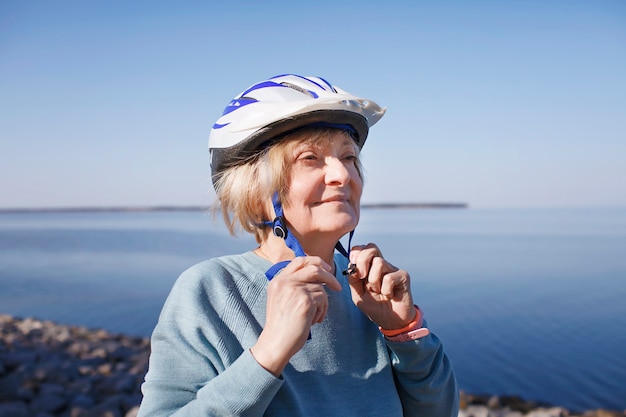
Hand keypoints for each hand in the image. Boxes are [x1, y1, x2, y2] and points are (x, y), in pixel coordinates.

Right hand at [250, 256, 340, 375]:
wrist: (276, 343)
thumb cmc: (281, 326)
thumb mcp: (281, 299)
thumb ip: (294, 286)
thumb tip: (318, 276)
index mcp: (278, 280)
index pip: (299, 261)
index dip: (315, 262)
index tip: (325, 269)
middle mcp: (284, 281)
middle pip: (313, 268)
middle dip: (328, 275)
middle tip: (336, 286)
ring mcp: (294, 289)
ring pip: (320, 287)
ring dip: (323, 303)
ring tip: (315, 316)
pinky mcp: (305, 300)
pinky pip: (323, 299)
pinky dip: (322, 311)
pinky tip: (314, 321)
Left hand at [346, 243, 415, 329]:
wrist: (390, 321)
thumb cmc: (374, 306)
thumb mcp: (358, 294)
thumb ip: (353, 280)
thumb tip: (352, 266)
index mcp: (370, 266)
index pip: (363, 248)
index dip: (356, 253)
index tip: (353, 267)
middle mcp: (382, 265)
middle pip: (371, 248)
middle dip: (362, 261)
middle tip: (362, 277)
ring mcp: (393, 269)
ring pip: (379, 263)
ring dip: (374, 281)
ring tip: (378, 292)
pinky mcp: (403, 276)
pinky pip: (389, 277)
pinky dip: (386, 289)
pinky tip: (389, 295)